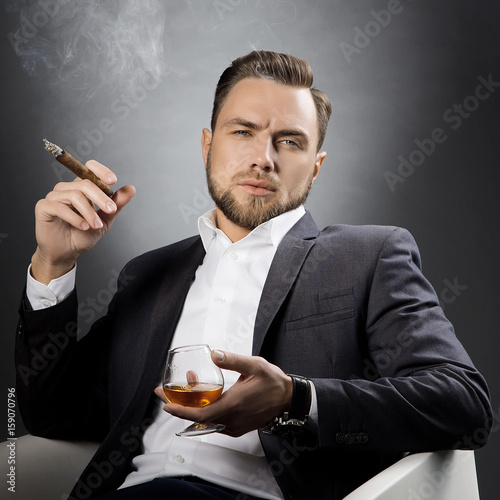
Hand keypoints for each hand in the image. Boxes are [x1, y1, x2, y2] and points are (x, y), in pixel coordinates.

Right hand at [31, 160, 135, 283]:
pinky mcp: (44, 207)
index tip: (113, 181)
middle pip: (85, 183)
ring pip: (75, 195)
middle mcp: (66, 188)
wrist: (67, 253)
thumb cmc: (83, 235)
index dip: (101, 171)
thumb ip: (117, 204)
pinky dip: (75, 218)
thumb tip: (131, 188)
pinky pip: (60, 207)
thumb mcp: (105, 220)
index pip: (89, 168)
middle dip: (101, 197)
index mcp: (81, 188)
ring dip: (90, 212)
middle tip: (111, 210)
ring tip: (96, 226)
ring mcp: (54, 196)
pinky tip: (84, 227)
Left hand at [154, 350, 292, 436]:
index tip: (166, 404)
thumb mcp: (253, 365)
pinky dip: (206, 410)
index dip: (181, 411)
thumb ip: (232, 360)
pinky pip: (216, 421)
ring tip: (186, 386)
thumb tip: (214, 355)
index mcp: (233, 404)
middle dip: (179, 405)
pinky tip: (206, 394)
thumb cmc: (273, 382)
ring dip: (193, 405)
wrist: (288, 398)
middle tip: (164, 392)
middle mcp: (232, 419)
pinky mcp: (238, 426)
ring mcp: (235, 425)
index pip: (200, 414)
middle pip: (198, 418)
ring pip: (206, 420)